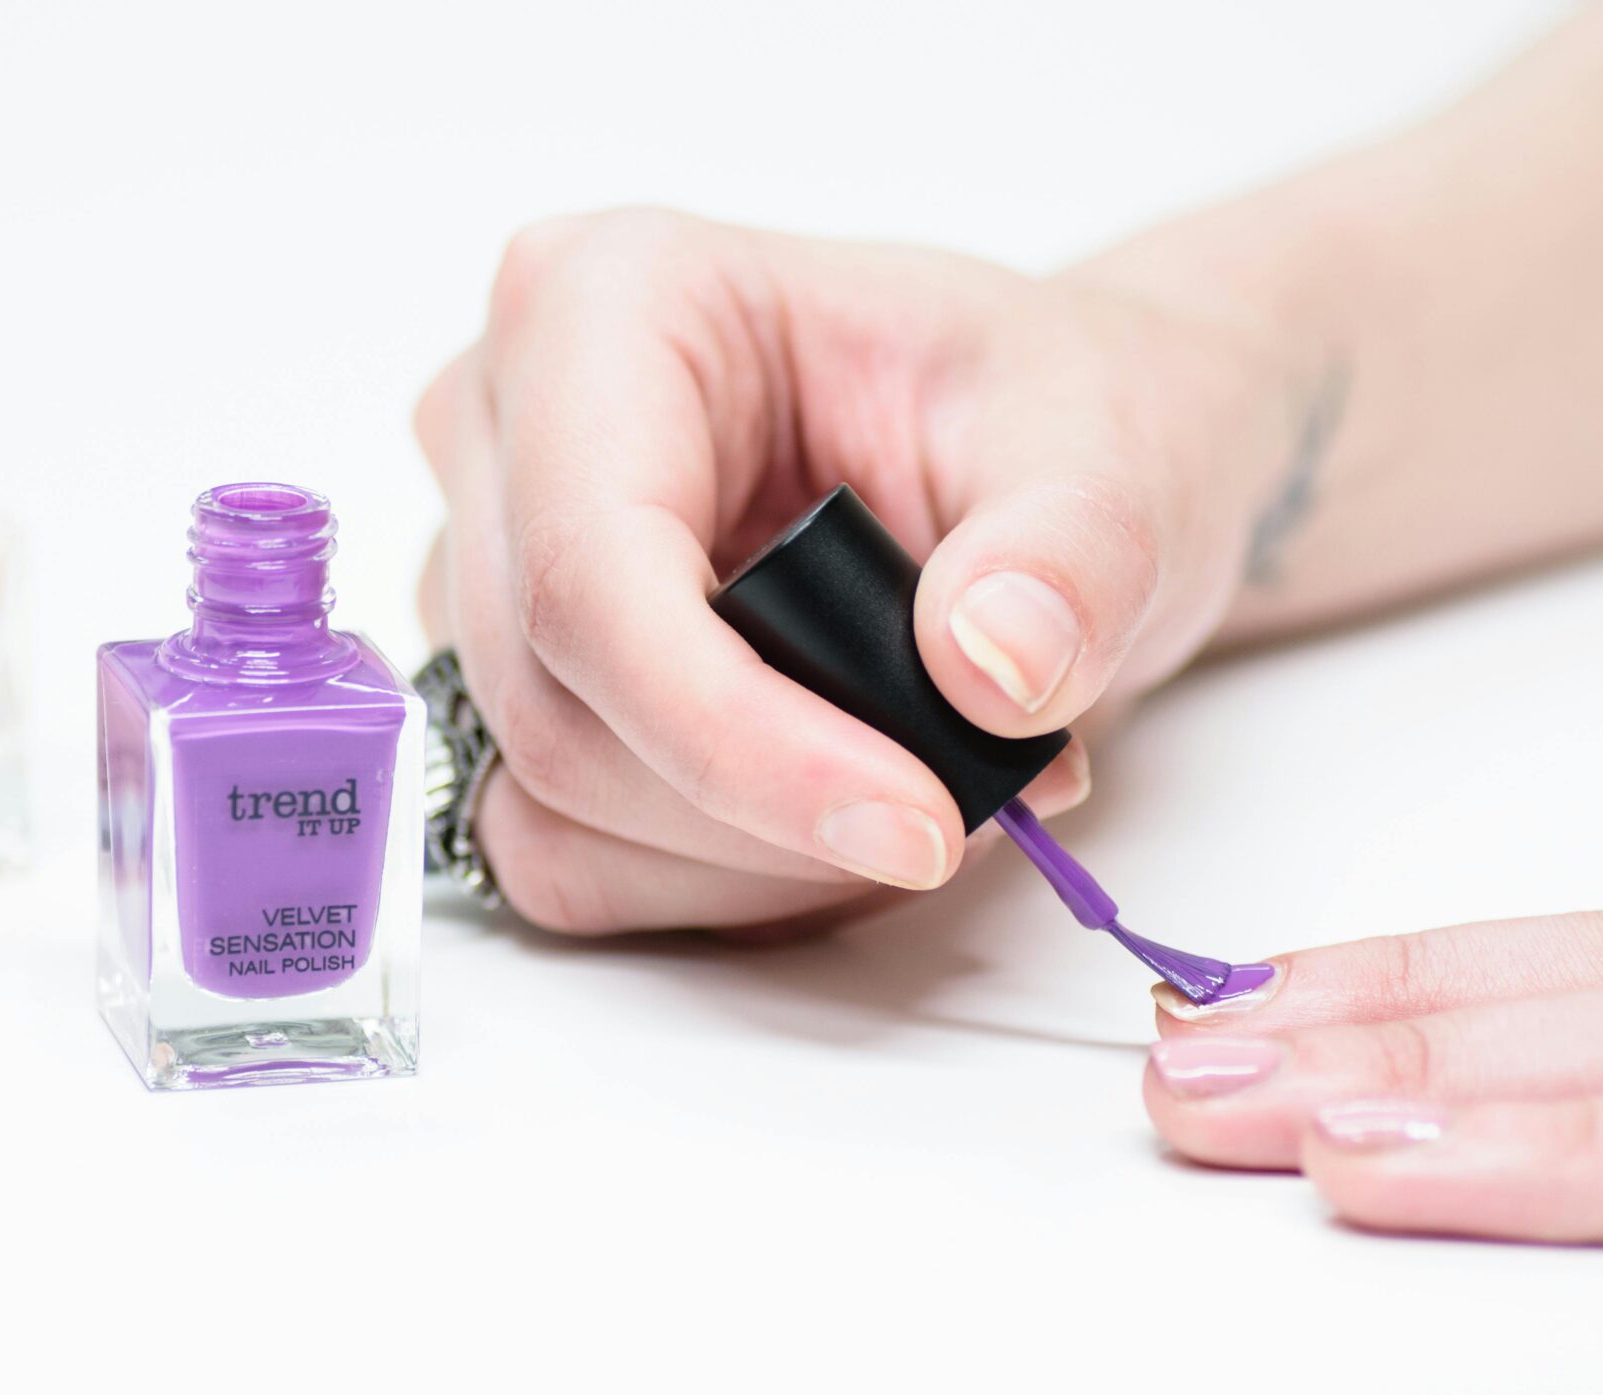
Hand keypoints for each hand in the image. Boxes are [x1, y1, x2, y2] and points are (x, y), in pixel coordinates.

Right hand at [414, 209, 1294, 934]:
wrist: (1040, 464)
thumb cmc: (1042, 412)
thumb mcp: (1109, 451)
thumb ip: (1070, 555)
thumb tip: (997, 665)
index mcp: (610, 301)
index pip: (595, 572)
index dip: (737, 738)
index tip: (919, 827)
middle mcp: (505, 424)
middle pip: (561, 709)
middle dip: (770, 812)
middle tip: (969, 813)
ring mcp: (493, 565)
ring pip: (554, 805)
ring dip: (754, 860)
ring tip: (924, 795)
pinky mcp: (517, 685)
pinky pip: (565, 855)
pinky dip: (718, 884)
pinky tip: (839, 822)